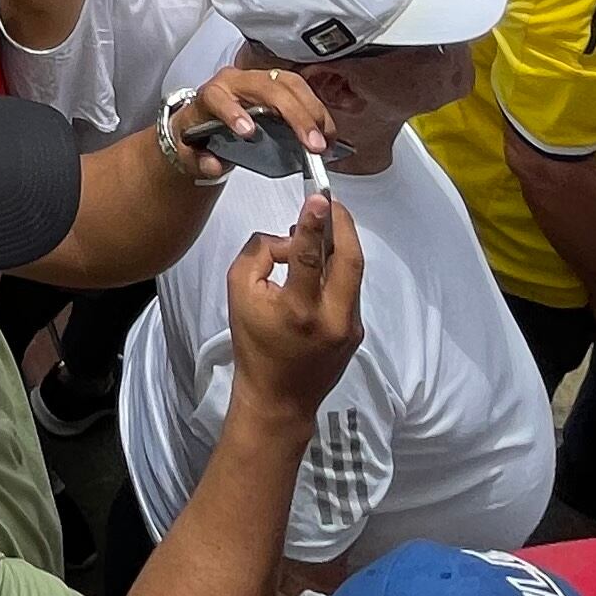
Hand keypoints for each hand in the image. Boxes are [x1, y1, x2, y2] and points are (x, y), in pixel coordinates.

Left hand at [165, 60, 333, 179]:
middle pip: (266, 88)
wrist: (206, 120)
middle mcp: (235, 81)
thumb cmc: (200, 133)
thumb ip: (198, 161)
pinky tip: (326, 132)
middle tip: (312, 145)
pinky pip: (301, 90)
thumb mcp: (190, 152)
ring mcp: (259, 80)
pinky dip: (316, 111)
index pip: (218, 97)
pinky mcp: (278, 85)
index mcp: (211, 94)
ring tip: (324, 140)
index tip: (249, 132)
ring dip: (311, 111)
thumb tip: (214, 164)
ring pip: (289, 84)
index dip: (232, 112)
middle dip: (294, 115)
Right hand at [221, 192, 365, 420]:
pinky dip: (337, 269)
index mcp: (300, 310)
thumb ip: (259, 254)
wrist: (279, 398)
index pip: (311, 258)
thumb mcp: (238, 294)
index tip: (320, 198)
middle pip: (351, 261)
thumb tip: (286, 237)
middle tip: (332, 203)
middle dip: (344, 226)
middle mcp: (333, 319)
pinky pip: (350, 289)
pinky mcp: (357, 331)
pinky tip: (320, 264)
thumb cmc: (254, 345)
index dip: (315, 224)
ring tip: (319, 230)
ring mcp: (350, 327)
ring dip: (339, 246)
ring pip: (353, 273)